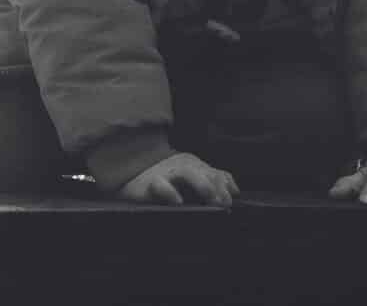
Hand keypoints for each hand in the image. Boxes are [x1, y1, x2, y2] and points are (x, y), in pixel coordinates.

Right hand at [118, 151, 237, 205]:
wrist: (131, 174)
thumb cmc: (166, 179)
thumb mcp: (191, 177)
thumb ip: (213, 181)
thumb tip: (235, 191)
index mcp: (194, 165)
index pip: (215, 173)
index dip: (225, 186)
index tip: (231, 201)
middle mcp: (182, 166)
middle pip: (205, 172)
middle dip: (216, 186)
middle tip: (223, 202)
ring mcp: (167, 173)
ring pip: (186, 173)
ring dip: (200, 183)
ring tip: (209, 196)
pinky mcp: (150, 183)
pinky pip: (161, 186)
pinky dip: (169, 192)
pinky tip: (178, 201)